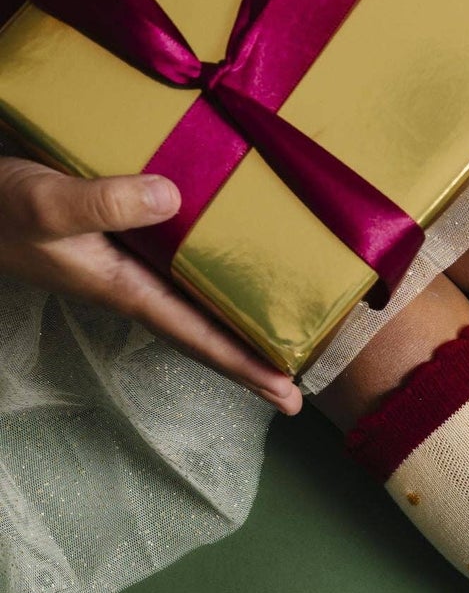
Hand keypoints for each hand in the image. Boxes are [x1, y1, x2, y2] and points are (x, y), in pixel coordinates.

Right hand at [0, 158, 302, 413]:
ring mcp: (126, 261)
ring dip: (237, 317)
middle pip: (204, 327)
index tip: (286, 393)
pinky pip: (181, 260)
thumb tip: (173, 199)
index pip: (196, 336)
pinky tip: (234, 259)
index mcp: (123, 288)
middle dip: (250, 357)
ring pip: (195, 297)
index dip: (243, 365)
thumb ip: (104, 203)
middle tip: (298, 385)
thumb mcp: (46, 203)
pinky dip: (213, 267)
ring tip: (282, 330)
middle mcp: (131, 282)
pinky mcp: (121, 233)